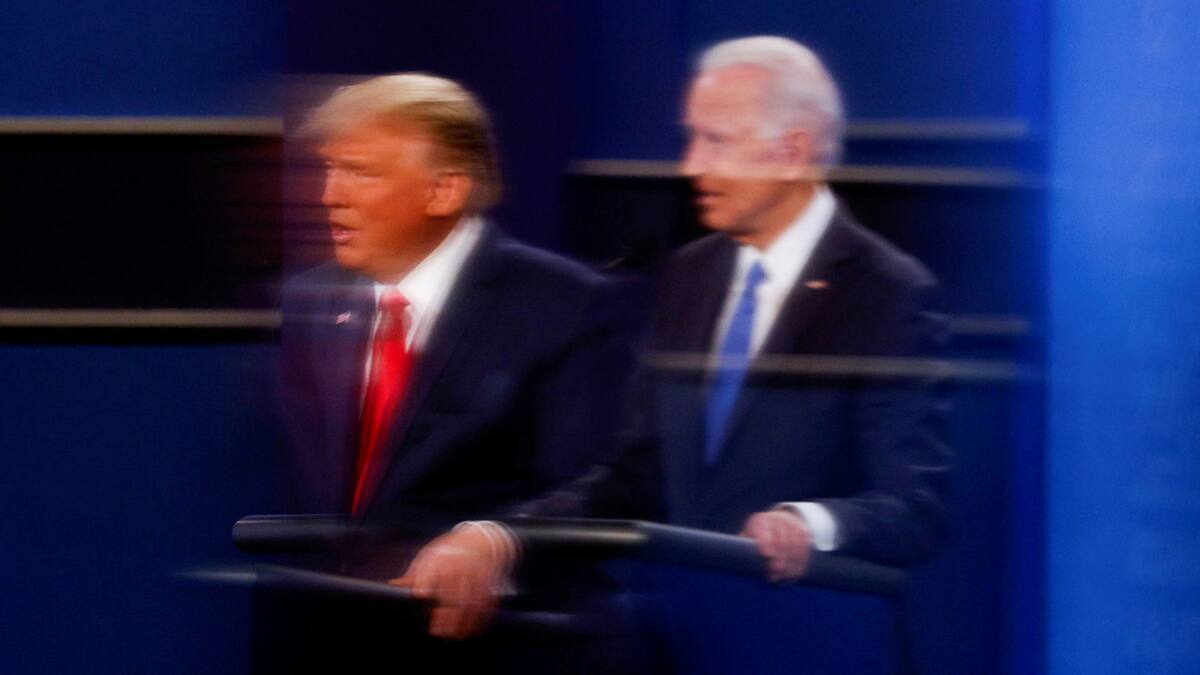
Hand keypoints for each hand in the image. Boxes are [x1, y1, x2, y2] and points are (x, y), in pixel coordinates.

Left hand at [388, 523, 514, 639]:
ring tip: (454, 635)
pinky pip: (486, 602)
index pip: (432, 568)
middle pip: (453, 589)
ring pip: (471, 599)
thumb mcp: (430, 555)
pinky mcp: (488, 582)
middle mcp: (459, 564)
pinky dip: (480, 618)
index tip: (419, 594)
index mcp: (441, 557)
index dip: (426, 580)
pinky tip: (472, 630)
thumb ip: (414, 573)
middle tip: (438, 631)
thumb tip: (391, 585)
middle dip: (446, 612)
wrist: (480, 539)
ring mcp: (476, 573)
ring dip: (464, 620)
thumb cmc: (448, 551)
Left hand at [739, 510, 812, 582]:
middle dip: (779, 560)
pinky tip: (795, 574)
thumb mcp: (747, 539)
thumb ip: (742, 549)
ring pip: (794, 546)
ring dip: (790, 565)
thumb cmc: (757, 537)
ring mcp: (792, 524)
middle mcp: (777, 519)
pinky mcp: (804, 531)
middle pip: (781, 540)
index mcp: (760, 521)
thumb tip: (735, 564)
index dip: (766, 541)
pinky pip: (805, 548)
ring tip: (784, 579)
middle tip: (774, 577)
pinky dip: (801, 563)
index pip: (764, 530)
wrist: (779, 522)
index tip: (766, 556)